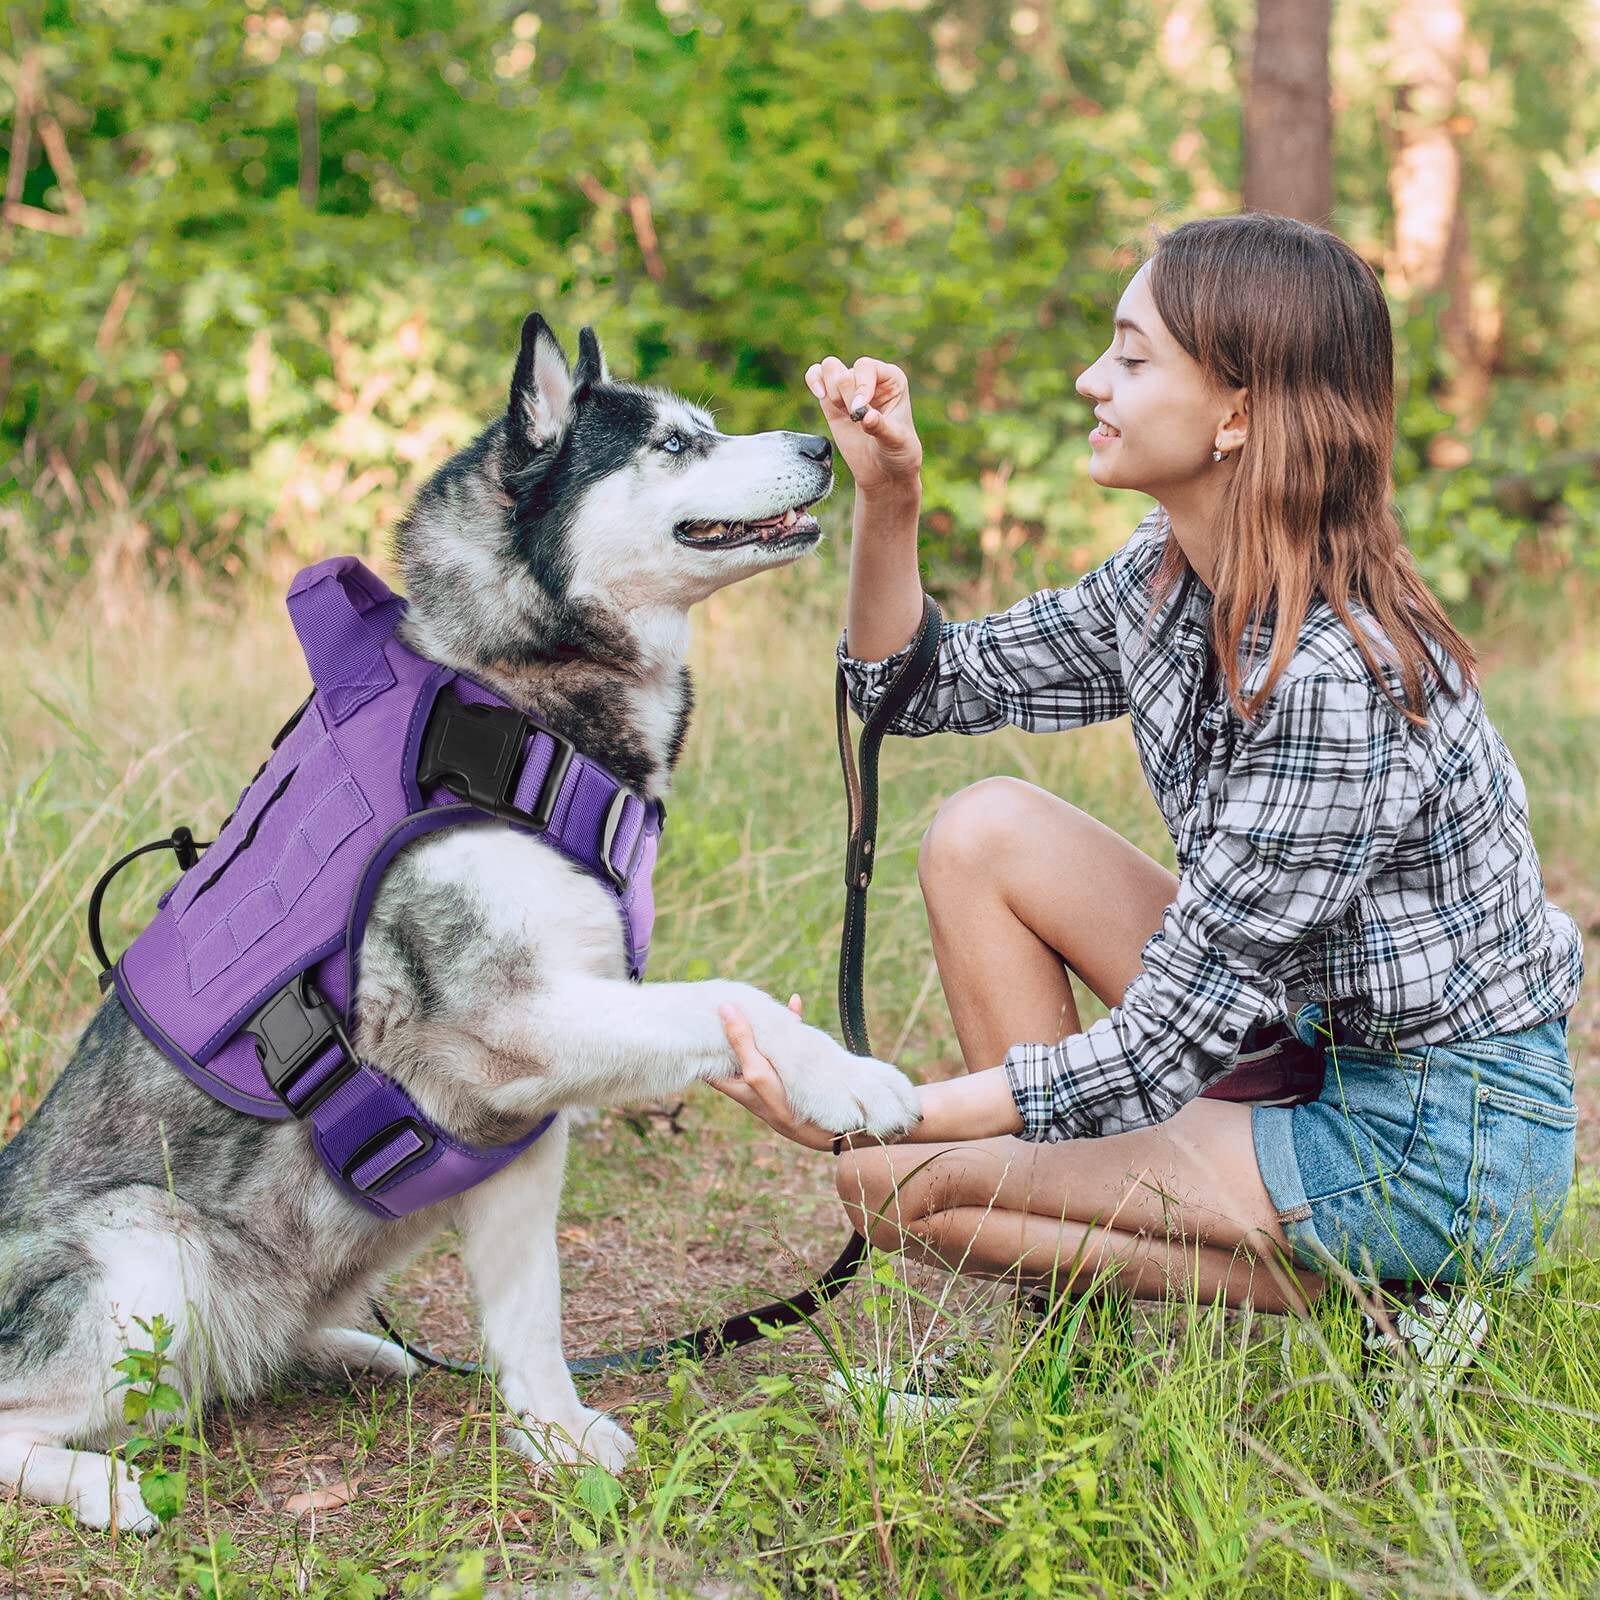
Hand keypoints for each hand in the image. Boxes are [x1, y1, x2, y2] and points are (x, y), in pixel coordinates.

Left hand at [712, 995, 837, 1150]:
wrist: (829, 1128)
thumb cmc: (785, 1106)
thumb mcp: (757, 1073)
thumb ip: (741, 1043)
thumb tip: (725, 1009)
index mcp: (733, 1084)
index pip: (707, 1059)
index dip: (701, 1039)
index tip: (697, 1016)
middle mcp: (750, 1077)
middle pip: (734, 1045)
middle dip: (733, 1024)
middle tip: (727, 997)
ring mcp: (773, 1071)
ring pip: (762, 1040)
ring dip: (761, 1020)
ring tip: (758, 998)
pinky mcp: (794, 1067)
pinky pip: (788, 1040)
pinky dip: (791, 1022)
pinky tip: (795, 1003)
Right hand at [804, 355, 922, 494]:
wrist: (884, 471)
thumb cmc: (897, 452)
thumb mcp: (895, 441)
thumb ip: (881, 427)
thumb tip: (865, 417)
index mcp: (891, 379)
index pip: (866, 367)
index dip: (860, 386)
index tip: (859, 412)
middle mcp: (870, 377)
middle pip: (845, 372)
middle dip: (846, 399)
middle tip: (855, 419)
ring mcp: (850, 387)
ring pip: (830, 368)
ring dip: (833, 394)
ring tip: (845, 414)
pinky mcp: (832, 399)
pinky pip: (816, 375)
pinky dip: (813, 380)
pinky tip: (820, 395)